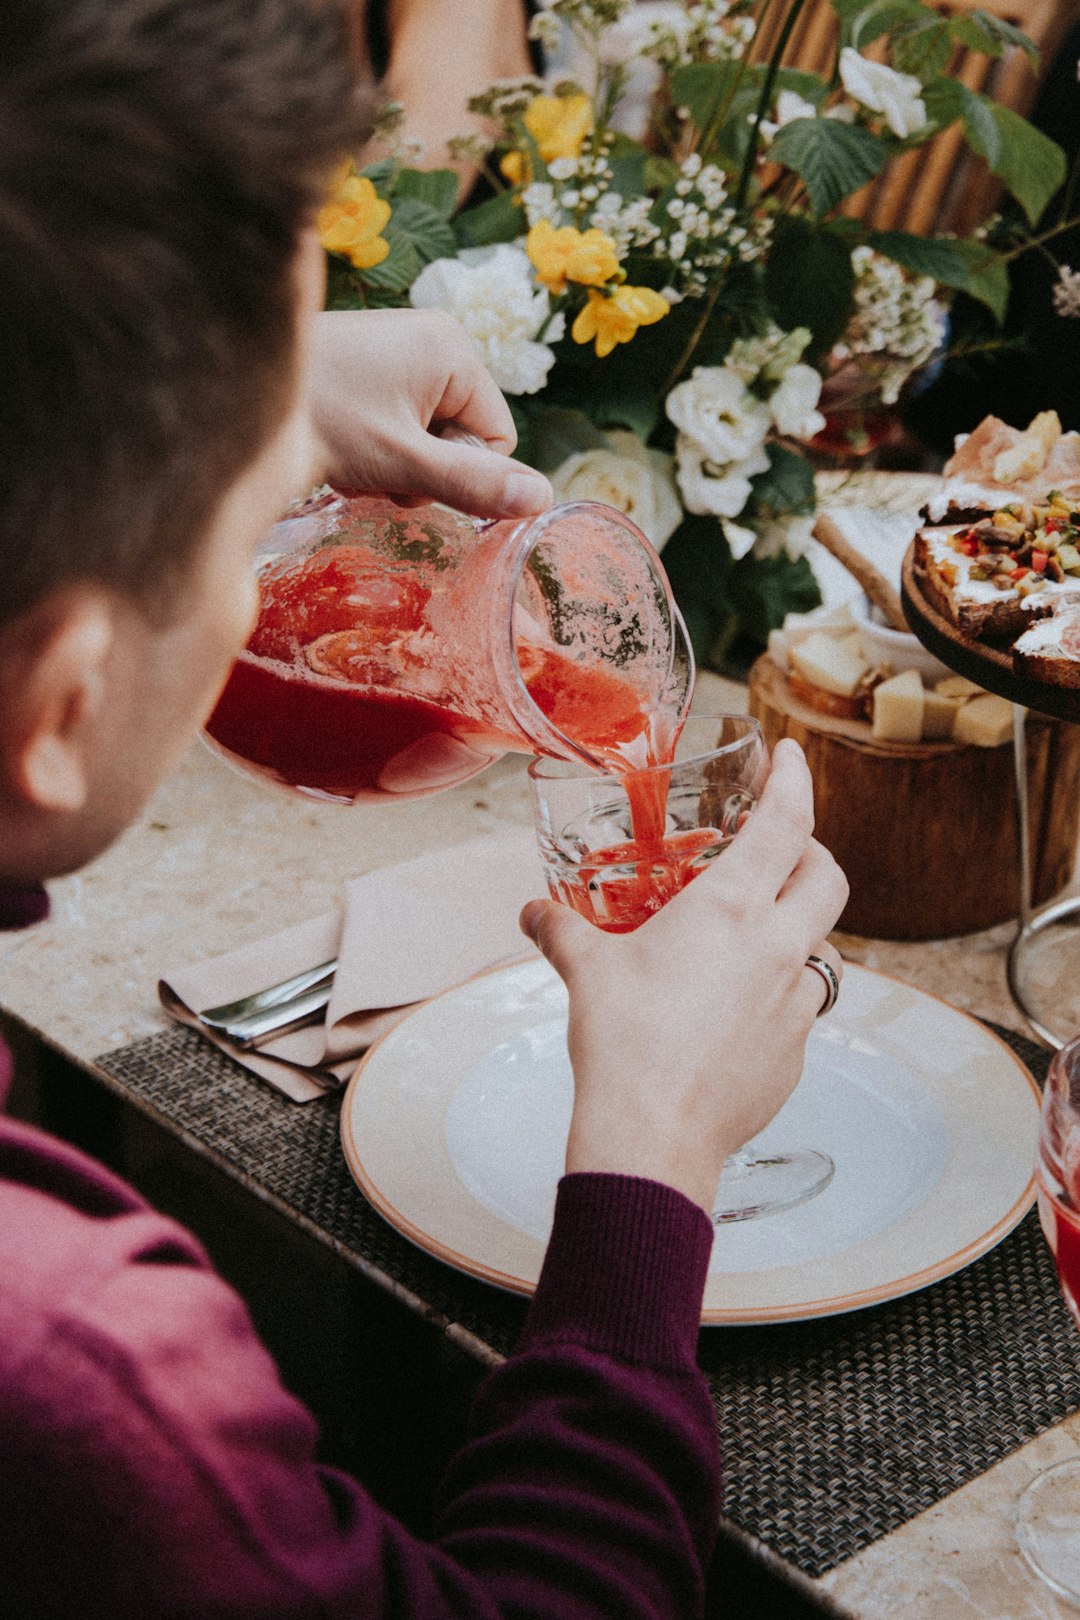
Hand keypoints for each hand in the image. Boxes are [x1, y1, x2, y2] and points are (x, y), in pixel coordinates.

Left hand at [306, 309, 552, 517]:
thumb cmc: (319, 420)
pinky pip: (398, 423)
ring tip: (352, 454)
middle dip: (422, 468)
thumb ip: (473, 484)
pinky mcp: (370, 366)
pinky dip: (374, 447)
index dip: (457, 472)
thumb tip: (544, 501)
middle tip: (373, 465)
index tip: (407, 470)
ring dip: (395, 464)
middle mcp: (434, 339)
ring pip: (428, 438)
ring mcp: (399, 350)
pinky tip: (341, 444)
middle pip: (462, 438)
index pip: (496, 439)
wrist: (227, 394)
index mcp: (454, 349)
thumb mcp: (403, 462)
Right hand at [519, 739, 848, 1216]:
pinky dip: (781, 992)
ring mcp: (795, 1004)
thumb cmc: (624, 1046)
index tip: (789, 755)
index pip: (786, 822)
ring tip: (752, 937)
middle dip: (812, 852)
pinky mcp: (798, 1053)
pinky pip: (802, 1006)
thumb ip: (562, 930)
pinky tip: (738, 1009)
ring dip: (796, 929)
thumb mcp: (586, 972)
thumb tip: (534, 913)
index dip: (794, 778)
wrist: (653, 1137)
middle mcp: (778, 948)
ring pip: (821, 945)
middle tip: (781, 848)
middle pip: (829, 877)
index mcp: (733, 910)